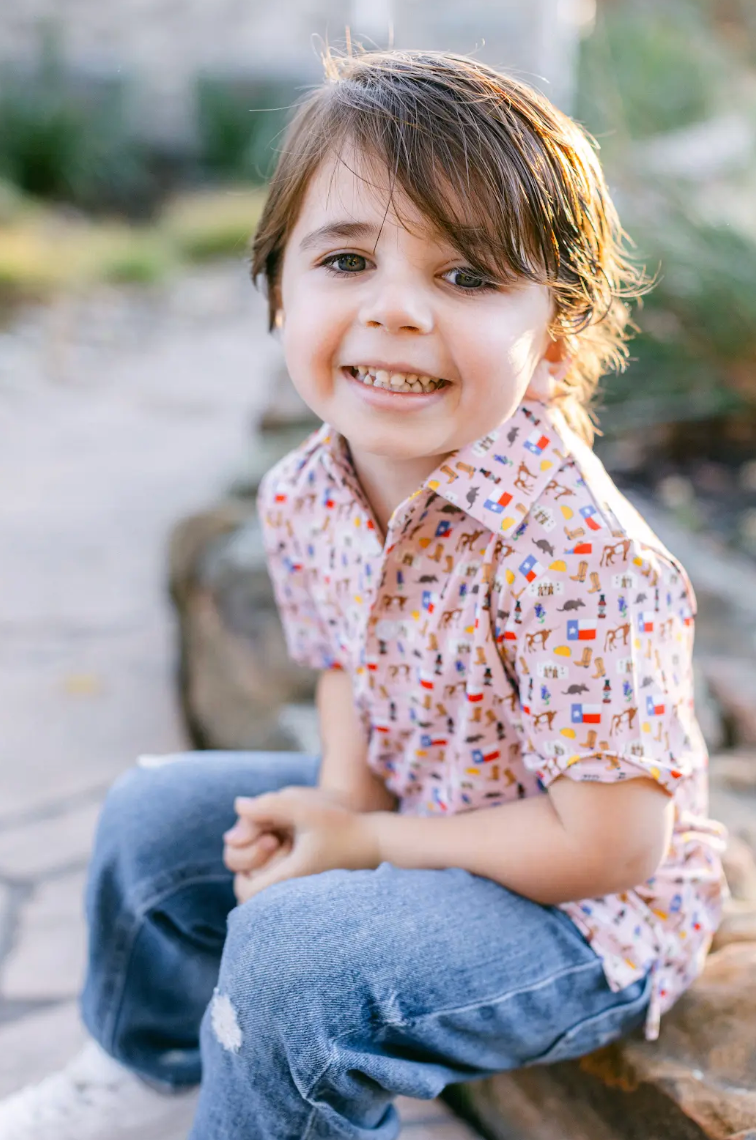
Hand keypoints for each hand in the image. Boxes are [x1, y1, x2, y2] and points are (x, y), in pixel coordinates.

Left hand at [224, 786, 381, 903]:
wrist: (374, 841)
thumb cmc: (343, 825)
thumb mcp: (304, 809)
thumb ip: (268, 806)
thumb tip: (238, 805)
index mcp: (288, 881)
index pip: (244, 890)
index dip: (244, 861)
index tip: (270, 839)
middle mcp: (289, 894)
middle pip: (247, 886)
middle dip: (250, 856)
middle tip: (275, 835)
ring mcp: (294, 892)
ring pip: (259, 881)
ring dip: (260, 857)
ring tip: (283, 836)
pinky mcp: (299, 884)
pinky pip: (273, 877)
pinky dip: (272, 860)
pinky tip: (290, 840)